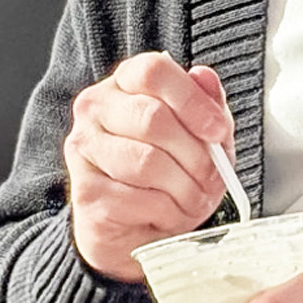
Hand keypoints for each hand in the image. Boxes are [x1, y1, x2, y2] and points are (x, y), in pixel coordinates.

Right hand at [65, 54, 232, 282]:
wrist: (135, 231)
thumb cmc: (168, 178)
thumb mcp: (199, 137)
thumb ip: (206, 106)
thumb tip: (205, 78)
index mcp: (124, 84)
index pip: (152, 71)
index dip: (192, 100)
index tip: (218, 130)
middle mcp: (95, 109)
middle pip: (153, 118)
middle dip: (196, 155)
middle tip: (213, 177)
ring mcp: (84, 149)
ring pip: (147, 161)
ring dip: (185, 188)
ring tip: (194, 200)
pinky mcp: (86, 192)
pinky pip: (138, 199)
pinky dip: (168, 212)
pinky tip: (170, 215)